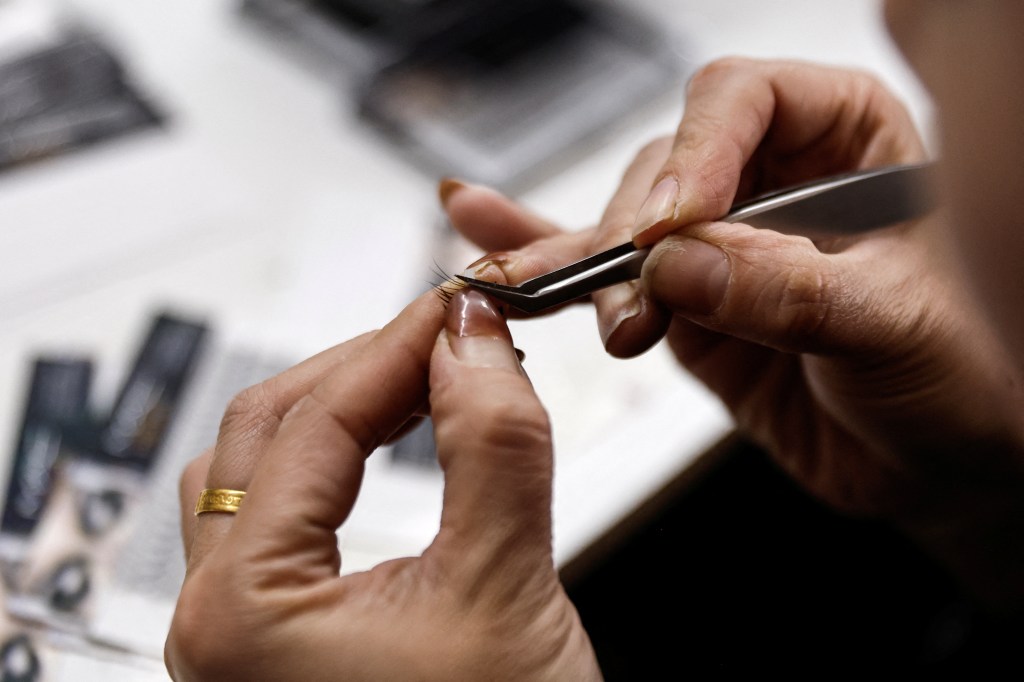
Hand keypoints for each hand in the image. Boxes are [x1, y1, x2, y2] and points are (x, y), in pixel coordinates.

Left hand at [165, 290, 600, 680]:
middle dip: (363, 367)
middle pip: (263, 431)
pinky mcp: (280, 642)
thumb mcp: (507, 589)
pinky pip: (286, 516)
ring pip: (265, 470)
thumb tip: (478, 342)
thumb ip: (493, 447)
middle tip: (449, 336)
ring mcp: (241, 635)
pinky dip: (341, 460)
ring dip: (344, 409)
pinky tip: (394, 441)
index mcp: (242, 613)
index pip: (310, 421)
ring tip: (427, 377)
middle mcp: (218, 624)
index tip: (462, 308)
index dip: (395, 346)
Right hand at [443, 58, 1023, 609]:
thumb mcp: (892, 324)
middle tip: (637, 303)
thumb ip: (783, 289)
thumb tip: (676, 265)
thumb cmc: (961, 370)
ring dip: (588, 268)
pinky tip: (486, 234)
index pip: (741, 100)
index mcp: (844, 136)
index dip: (696, 154)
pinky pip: (608, 275)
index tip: (672, 228)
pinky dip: (549, 259)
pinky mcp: (685, 305)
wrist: (936, 461)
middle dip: (637, 237)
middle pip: (667, 168)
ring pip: (625, 228)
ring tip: (559, 302)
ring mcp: (718, 243)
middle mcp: (770, 178)